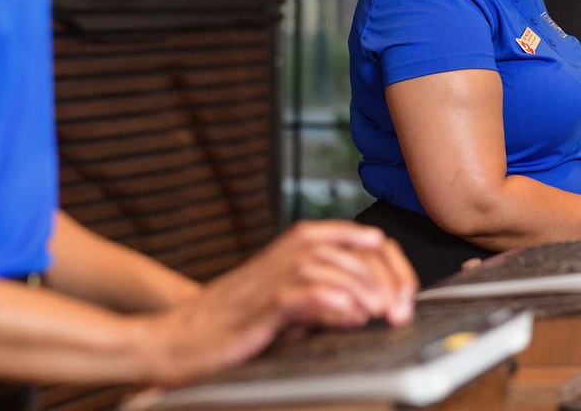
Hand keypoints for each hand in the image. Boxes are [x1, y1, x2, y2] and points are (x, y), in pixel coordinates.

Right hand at [137, 221, 416, 385]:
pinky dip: (331, 303)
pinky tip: (349, 317)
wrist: (174, 341)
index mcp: (297, 249)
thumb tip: (378, 304)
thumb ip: (327, 297)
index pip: (360, 239)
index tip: (406, 293)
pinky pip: (302, 294)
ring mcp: (270, 278)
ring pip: (329, 266)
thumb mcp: (290, 307)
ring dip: (362, 288)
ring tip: (379, 313)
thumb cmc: (232, 326)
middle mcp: (285, 255)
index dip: (391, 264)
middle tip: (399, 310)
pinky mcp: (257, 306)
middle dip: (385, 279)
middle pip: (351, 249)